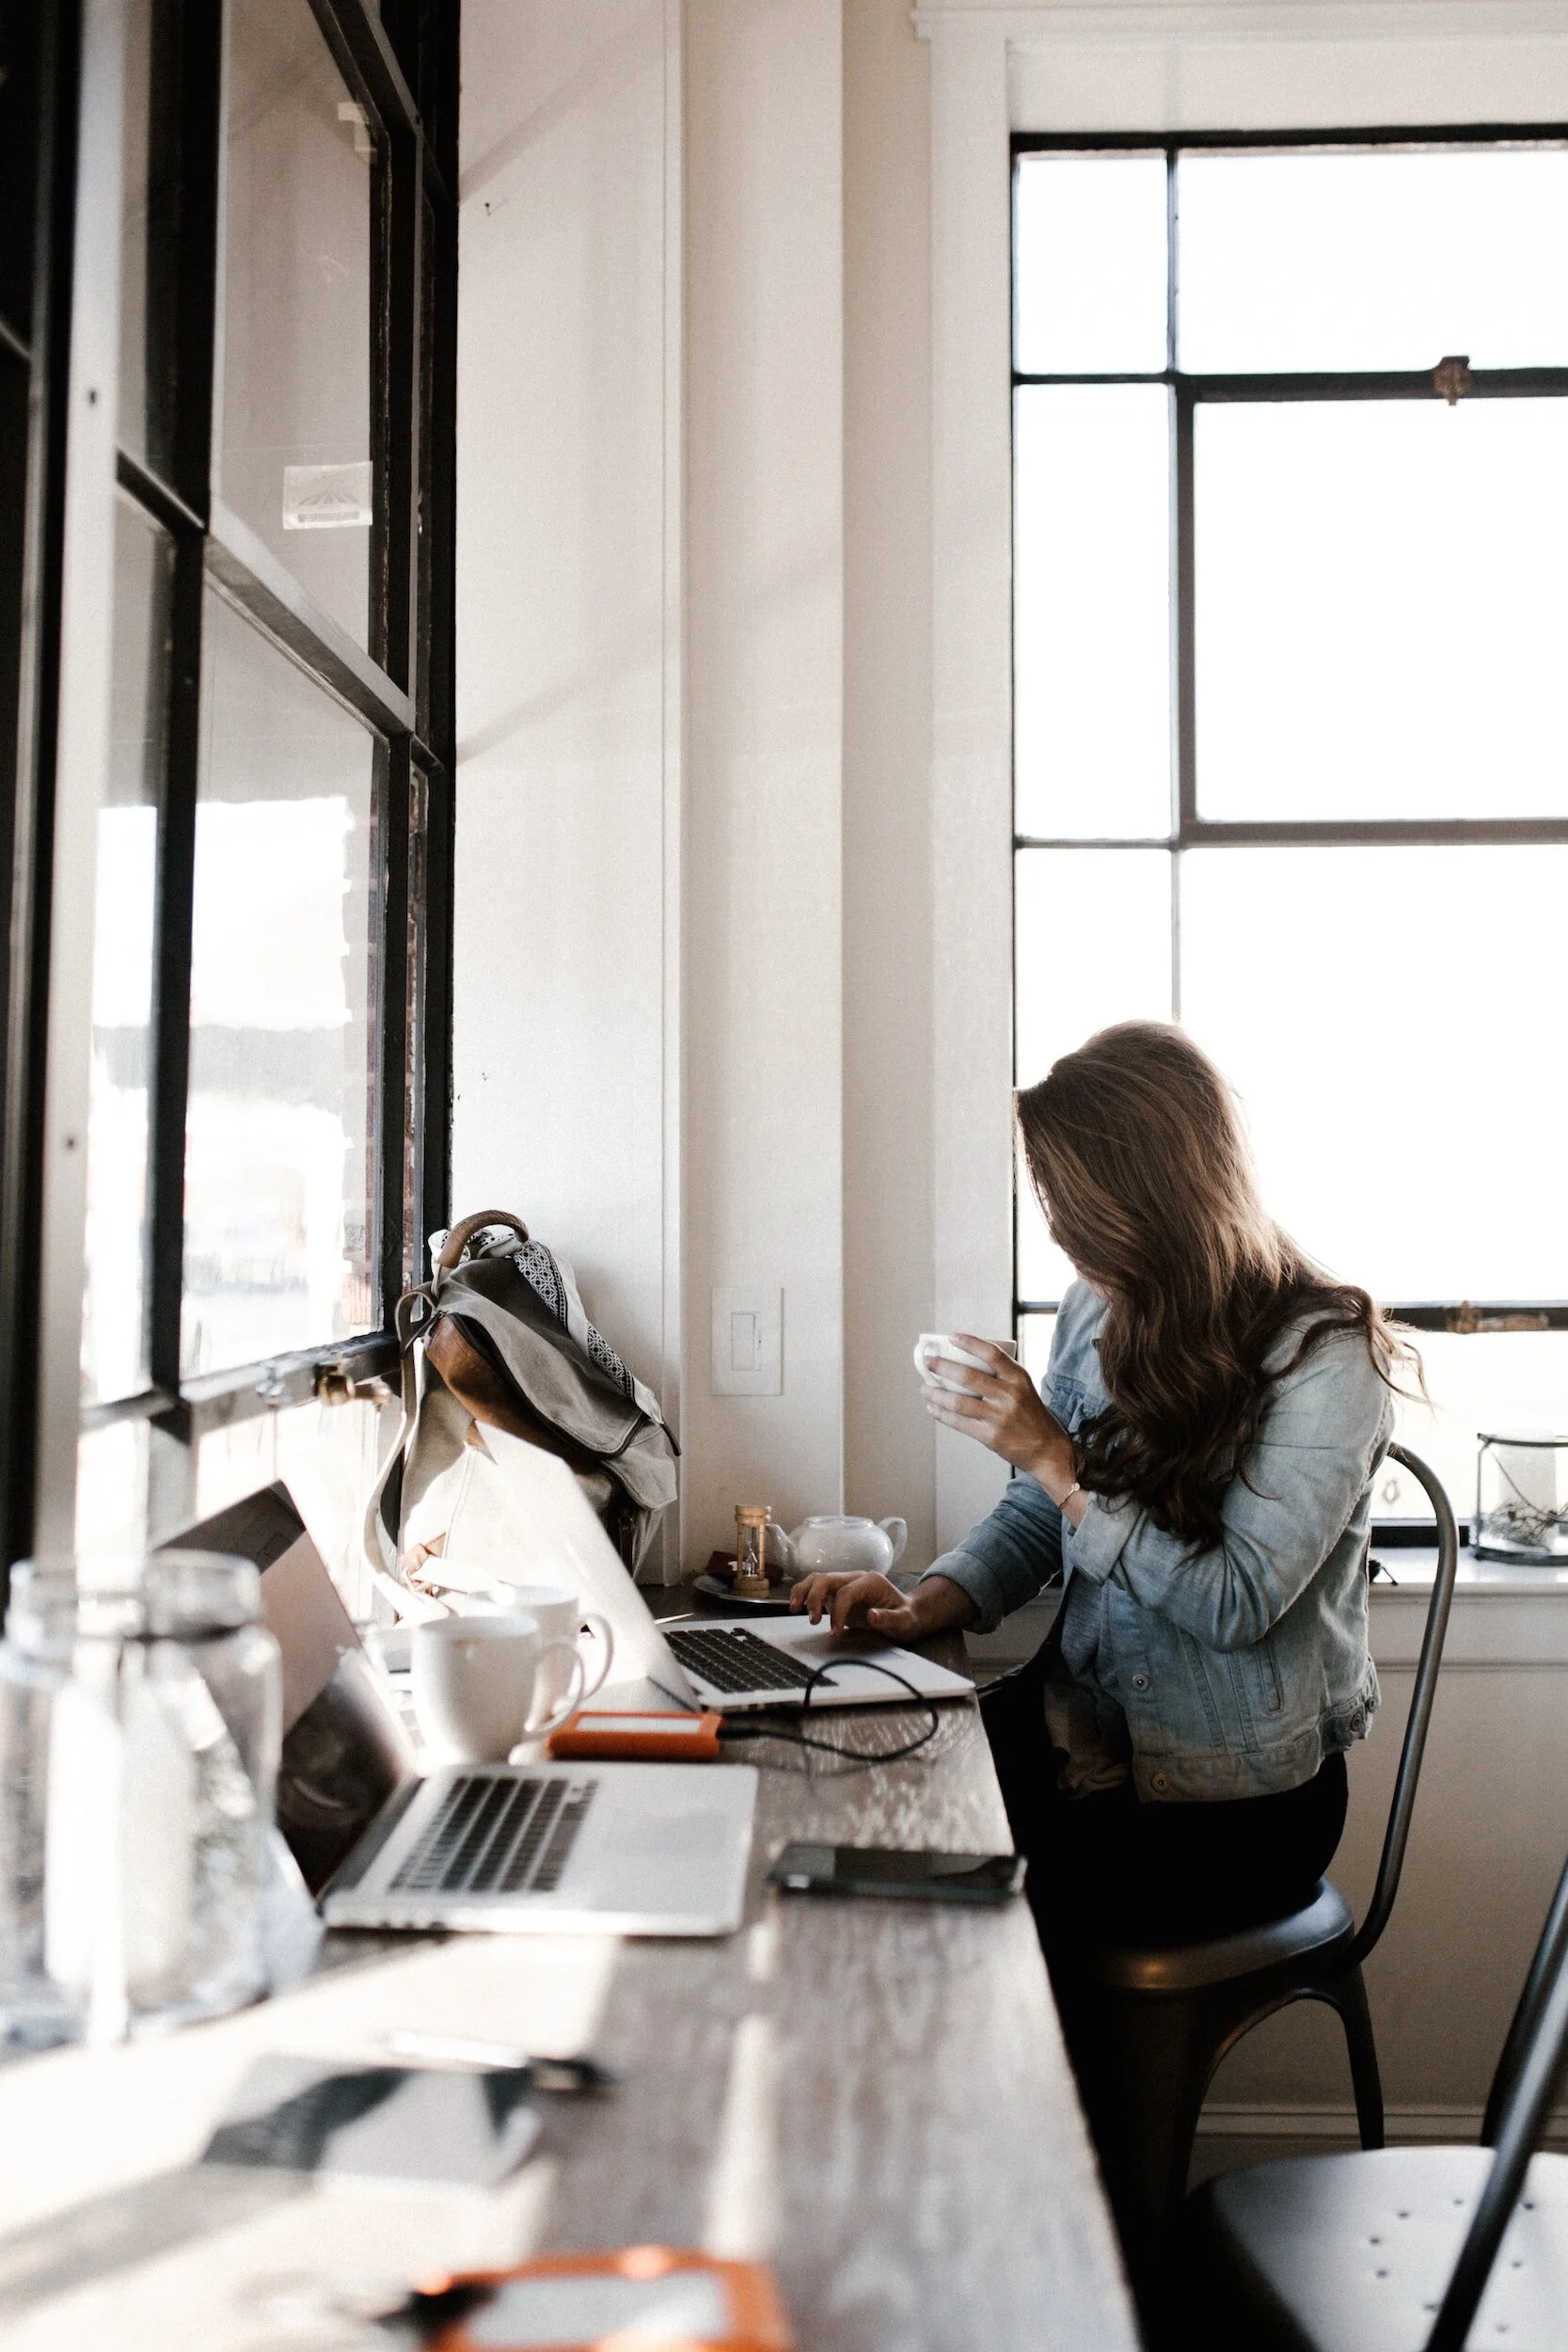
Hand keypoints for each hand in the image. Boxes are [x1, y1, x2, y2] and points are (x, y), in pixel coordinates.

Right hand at [789, 1571, 976, 1639]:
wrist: (907, 1613)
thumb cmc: (906, 1615)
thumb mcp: (905, 1620)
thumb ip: (890, 1618)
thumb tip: (872, 1616)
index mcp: (871, 1581)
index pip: (846, 1592)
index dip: (838, 1611)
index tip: (835, 1632)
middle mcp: (855, 1578)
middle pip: (827, 1579)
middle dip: (815, 1597)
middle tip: (812, 1620)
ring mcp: (845, 1584)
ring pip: (818, 1579)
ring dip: (804, 1592)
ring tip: (794, 1608)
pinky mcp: (837, 1593)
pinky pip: (816, 1589)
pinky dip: (805, 1595)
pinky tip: (798, 1607)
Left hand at [923, 1336, 1078, 1504]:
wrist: (1048, 1449)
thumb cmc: (1032, 1416)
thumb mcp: (1024, 1389)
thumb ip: (1001, 1377)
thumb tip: (965, 1362)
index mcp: (1019, 1378)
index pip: (992, 1353)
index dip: (970, 1343)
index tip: (951, 1337)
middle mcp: (1009, 1395)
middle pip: (968, 1376)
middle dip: (942, 1367)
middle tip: (928, 1361)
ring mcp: (999, 1416)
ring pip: (958, 1401)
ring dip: (936, 1393)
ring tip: (924, 1388)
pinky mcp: (990, 1436)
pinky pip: (959, 1422)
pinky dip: (941, 1414)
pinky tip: (932, 1407)